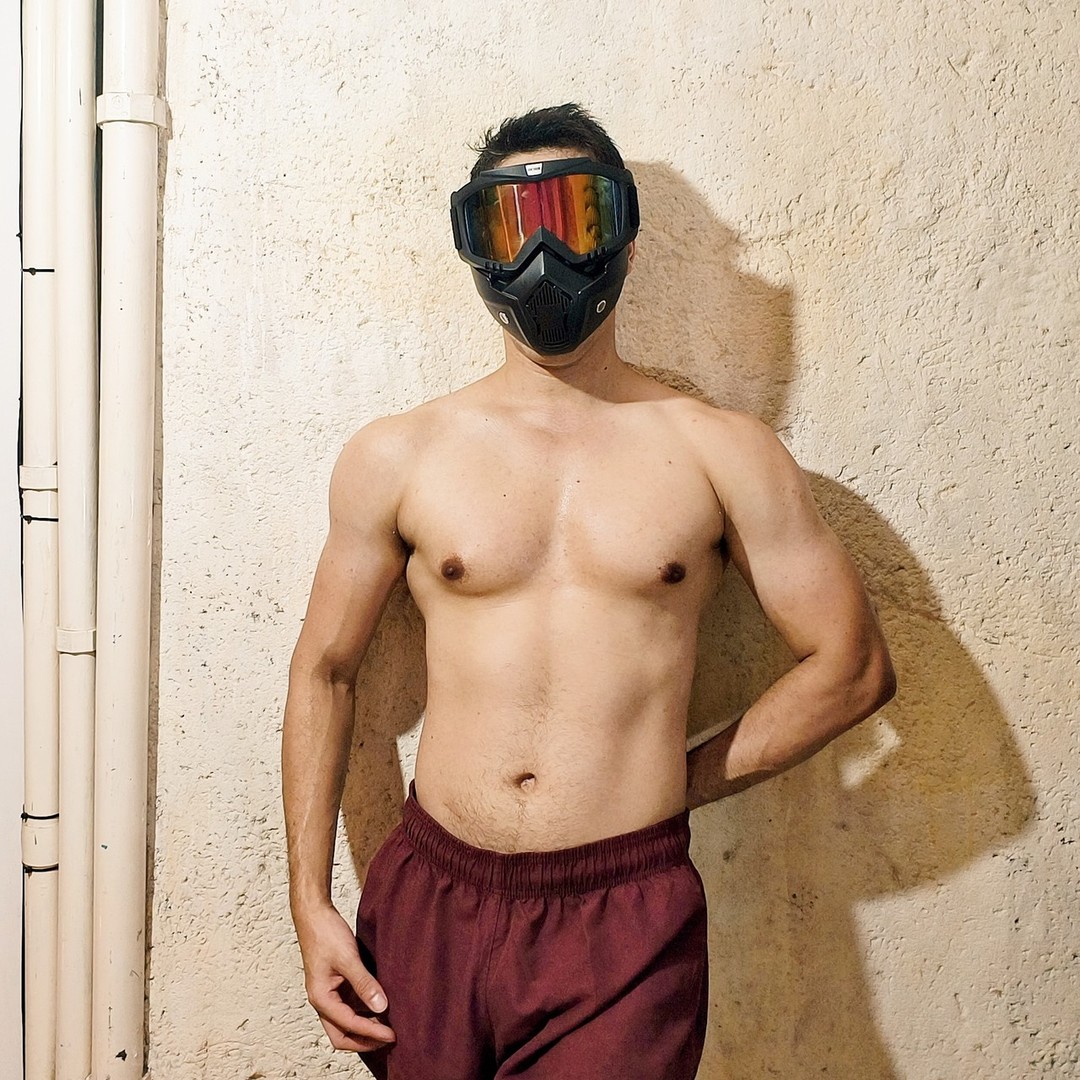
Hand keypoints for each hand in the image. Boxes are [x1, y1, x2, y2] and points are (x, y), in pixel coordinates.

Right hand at [295, 902, 395, 1051]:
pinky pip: (350, 1006)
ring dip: (365, 1027)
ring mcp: (329, 993)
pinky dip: (364, 1012)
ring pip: (346, 1023)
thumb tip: (381, 1007)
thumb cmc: (326, 934)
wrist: (315, 914)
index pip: (349, 1026)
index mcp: (321, 998)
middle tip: (389, 1038)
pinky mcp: (336, 984)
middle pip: (342, 1035)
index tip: (392, 1034)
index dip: (372, 1032)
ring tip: (388, 1025)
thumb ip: (364, 983)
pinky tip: (380, 1007)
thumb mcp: (348, 958)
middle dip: (365, 1041)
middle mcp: (323, 1001)